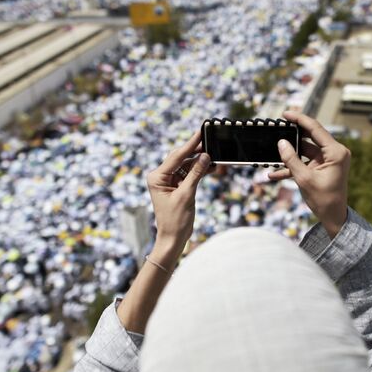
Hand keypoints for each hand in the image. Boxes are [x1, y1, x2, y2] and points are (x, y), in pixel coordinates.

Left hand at [146, 131, 210, 253]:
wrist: (173, 238)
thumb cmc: (176, 220)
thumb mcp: (187, 195)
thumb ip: (196, 174)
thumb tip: (205, 156)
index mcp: (157, 177)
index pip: (176, 156)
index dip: (190, 144)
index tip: (200, 132)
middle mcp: (160, 177)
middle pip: (180, 158)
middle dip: (196, 151)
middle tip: (209, 139)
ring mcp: (168, 181)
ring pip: (186, 166)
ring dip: (200, 162)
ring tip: (214, 156)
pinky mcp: (176, 186)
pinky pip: (188, 174)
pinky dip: (199, 171)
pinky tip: (211, 167)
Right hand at [268, 111, 350, 237]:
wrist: (333, 218)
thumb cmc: (324, 199)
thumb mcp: (304, 179)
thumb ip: (291, 159)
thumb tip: (281, 142)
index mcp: (336, 152)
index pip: (316, 129)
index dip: (299, 119)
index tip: (286, 114)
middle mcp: (334, 152)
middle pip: (310, 137)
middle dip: (292, 134)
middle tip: (277, 127)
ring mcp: (328, 160)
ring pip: (304, 150)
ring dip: (289, 154)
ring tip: (272, 151)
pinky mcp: (322, 167)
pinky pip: (305, 162)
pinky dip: (292, 167)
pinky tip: (273, 174)